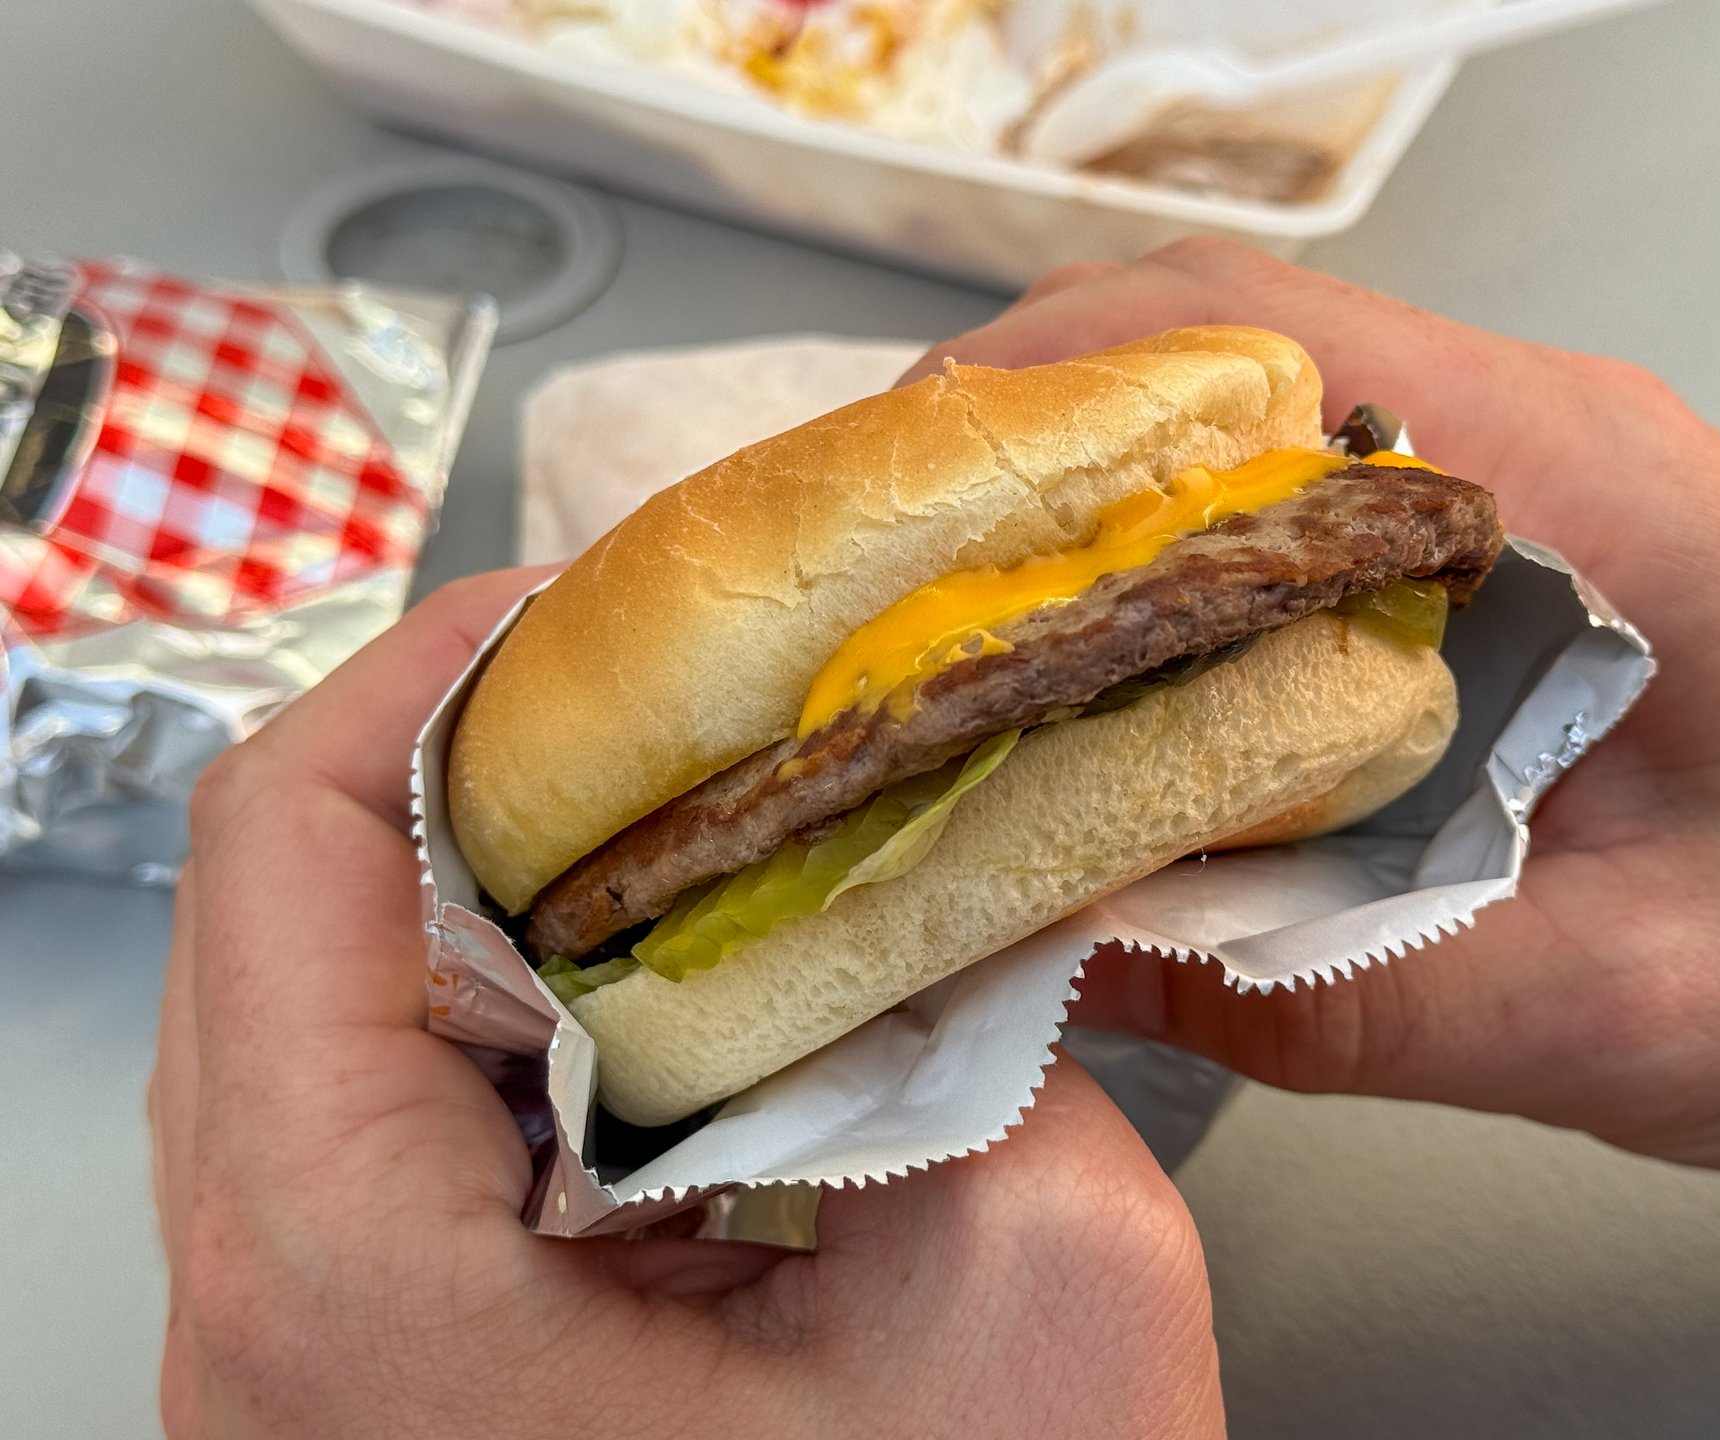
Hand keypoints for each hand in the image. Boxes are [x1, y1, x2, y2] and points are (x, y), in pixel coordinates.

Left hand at [150, 570, 1221, 1438]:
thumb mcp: (1035, 1282)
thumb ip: (989, 1013)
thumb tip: (961, 834)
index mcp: (361, 1287)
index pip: (285, 846)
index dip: (444, 667)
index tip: (600, 603)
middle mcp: (270, 1321)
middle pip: (288, 906)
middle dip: (495, 767)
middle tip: (677, 702)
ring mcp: (304, 1356)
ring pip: (331, 1006)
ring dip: (512, 888)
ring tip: (688, 827)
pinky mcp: (374, 1373)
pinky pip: (386, 1116)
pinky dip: (522, 1010)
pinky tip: (673, 992)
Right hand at [911, 239, 1719, 1173]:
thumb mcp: (1639, 1007)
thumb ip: (1367, 999)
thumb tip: (1089, 962)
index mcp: (1570, 482)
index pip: (1263, 338)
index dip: (1051, 395)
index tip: (906, 500)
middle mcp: (1528, 440)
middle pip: (1213, 349)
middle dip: (1018, 443)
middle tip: (874, 574)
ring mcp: (1510, 485)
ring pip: (1238, 419)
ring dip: (1077, 502)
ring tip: (939, 623)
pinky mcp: (1493, 560)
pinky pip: (1288, 510)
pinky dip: (1159, 569)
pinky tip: (1089, 680)